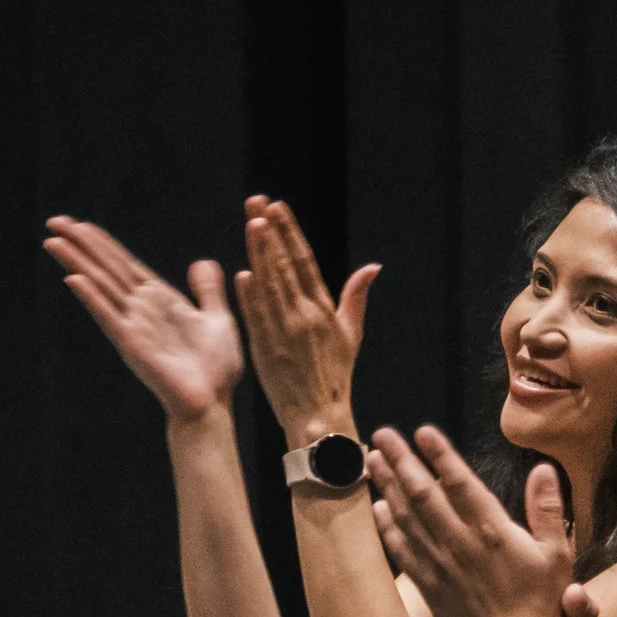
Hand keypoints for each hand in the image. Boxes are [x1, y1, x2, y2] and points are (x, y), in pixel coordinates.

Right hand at [43, 218, 242, 420]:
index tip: (80, 224)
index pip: (125, 264)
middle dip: (81, 244)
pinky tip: (73, 279)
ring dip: (77, 262)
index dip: (103, 243)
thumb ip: (208, 291)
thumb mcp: (218, 319)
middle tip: (53, 220)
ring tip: (53, 240)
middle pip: (106, 268)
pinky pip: (109, 316)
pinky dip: (93, 298)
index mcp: (160, 300)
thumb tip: (203, 262)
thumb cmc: (216, 368)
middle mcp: (141, 309)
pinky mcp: (132, 344)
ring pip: (101, 286)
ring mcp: (134, 325)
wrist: (213, 402)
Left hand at [232, 197, 377, 446]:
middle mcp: (304, 316)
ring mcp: (284, 332)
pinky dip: (250, 296)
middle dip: (270, 232)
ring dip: (259, 253)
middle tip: (256, 203)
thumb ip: (356, 297)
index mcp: (323, 309)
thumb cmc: (335, 374)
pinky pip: (257, 317)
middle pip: (284, 266)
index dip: (290, 233)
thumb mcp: (351, 334)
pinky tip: (244, 273)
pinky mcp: (265, 348)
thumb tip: (373, 267)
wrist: (319, 413)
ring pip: (269, 285)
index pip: (304, 261)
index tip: (277, 207)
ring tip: (250, 223)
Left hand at [368, 426, 573, 616]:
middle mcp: (461, 544)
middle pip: (423, 494)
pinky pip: (403, 551)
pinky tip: (378, 509)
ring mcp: (442, 566)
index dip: (440, 455)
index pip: (460, 484)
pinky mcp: (431, 587)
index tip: (422, 431)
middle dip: (400, 461)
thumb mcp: (558, 553)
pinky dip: (388, 527)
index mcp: (493, 531)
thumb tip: (543, 469)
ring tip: (373, 460)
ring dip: (387, 486)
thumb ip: (548, 510)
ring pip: (407, 518)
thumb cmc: (543, 604)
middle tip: (380, 435)